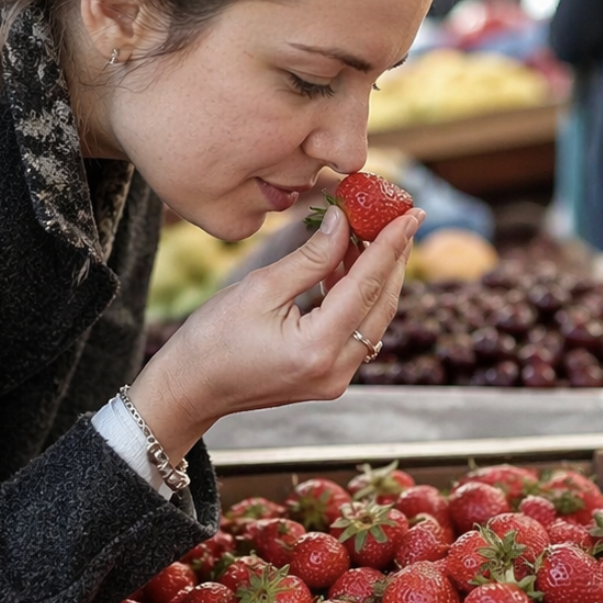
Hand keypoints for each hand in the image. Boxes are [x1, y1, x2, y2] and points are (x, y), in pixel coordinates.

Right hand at [127, 203, 422, 460]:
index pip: (368, 287)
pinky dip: (358, 297)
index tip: (412, 213)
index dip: (391, 245)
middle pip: (382, 305)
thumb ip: (309, 258)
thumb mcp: (259, 289)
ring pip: (373, 319)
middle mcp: (335, 370)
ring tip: (371, 233)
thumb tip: (343, 223)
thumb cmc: (212, 339)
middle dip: (393, 258)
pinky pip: (357, 331)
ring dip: (376, 276)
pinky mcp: (329, 377)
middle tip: (401, 217)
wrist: (190, 389)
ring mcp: (335, 379)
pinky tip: (347, 265)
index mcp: (316, 348)